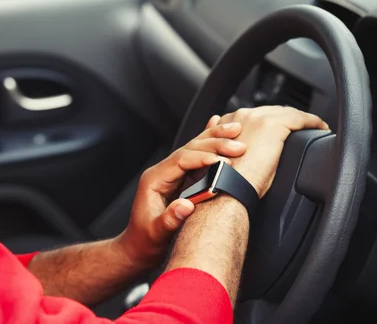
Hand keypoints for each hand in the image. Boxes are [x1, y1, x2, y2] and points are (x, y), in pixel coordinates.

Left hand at [116, 116, 246, 268]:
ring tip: (236, 129)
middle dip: (215, 144)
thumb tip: (186, 205)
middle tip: (239, 144)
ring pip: (195, 150)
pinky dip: (208, 144)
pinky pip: (196, 157)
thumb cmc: (144, 242)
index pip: (181, 160)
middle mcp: (162, 172)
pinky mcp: (180, 179)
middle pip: (190, 150)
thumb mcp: (155, 234)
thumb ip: (169, 220)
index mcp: (154, 180)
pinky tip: (216, 127)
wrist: (137, 249)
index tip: (224, 160)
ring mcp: (171, 174)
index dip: (203, 158)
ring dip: (216, 139)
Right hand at [218, 106, 328, 196]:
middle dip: (288, 118)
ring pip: (287, 113)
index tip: (284, 129)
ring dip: (301, 119)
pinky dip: (313, 122)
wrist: (228, 184)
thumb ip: (236, 146)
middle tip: (302, 128)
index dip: (273, 120)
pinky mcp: (273, 125)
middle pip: (272, 111)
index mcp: (230, 122)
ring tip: (313, 128)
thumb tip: (247, 149)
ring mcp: (258, 118)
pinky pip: (301, 118)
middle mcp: (242, 115)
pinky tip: (321, 128)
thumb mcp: (229, 156)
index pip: (257, 114)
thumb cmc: (228, 179)